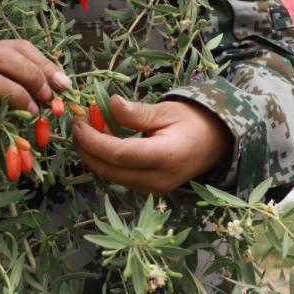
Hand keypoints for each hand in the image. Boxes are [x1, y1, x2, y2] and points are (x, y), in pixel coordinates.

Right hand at [0, 40, 70, 117]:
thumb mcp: (10, 93)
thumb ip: (30, 85)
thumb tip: (62, 86)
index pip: (18, 46)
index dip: (44, 63)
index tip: (63, 84)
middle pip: (2, 54)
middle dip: (31, 75)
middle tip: (47, 97)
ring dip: (17, 94)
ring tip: (32, 113)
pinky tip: (6, 123)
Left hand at [72, 95, 233, 195]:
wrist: (215, 144)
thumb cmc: (192, 122)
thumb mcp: (166, 110)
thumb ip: (136, 112)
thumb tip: (110, 103)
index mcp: (165, 156)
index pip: (119, 154)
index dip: (93, 140)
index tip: (79, 124)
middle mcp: (158, 179)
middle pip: (110, 170)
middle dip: (87, 149)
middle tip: (77, 126)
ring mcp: (154, 189)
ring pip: (112, 177)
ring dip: (94, 156)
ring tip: (88, 131)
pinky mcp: (150, 190)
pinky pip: (121, 178)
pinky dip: (107, 162)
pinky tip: (103, 143)